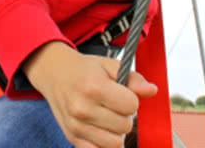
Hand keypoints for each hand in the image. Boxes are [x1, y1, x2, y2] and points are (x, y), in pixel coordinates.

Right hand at [23, 42, 156, 147]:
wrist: (54, 73)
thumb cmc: (83, 70)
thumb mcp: (108, 65)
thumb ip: (132, 78)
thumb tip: (151, 90)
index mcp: (94, 87)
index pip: (131, 106)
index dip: (131, 99)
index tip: (121, 92)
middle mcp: (83, 108)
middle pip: (125, 126)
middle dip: (124, 115)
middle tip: (112, 103)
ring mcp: (76, 125)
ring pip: (116, 143)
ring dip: (115, 131)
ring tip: (106, 116)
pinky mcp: (72, 138)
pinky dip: (104, 142)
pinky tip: (99, 128)